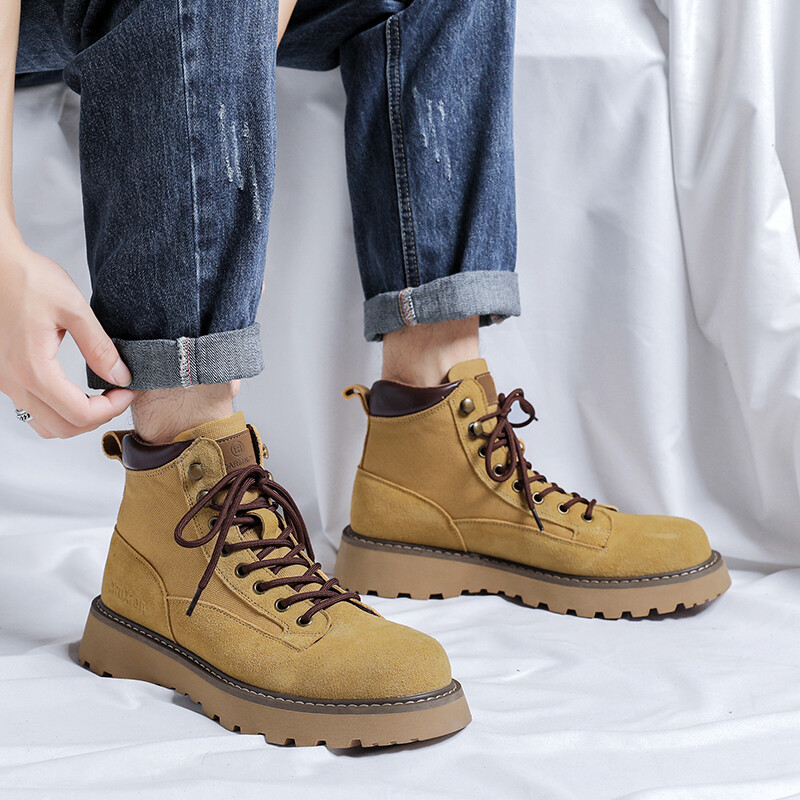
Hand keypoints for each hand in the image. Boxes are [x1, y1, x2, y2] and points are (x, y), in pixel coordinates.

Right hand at [0, 233, 134, 437]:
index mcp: (34, 369)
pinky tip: (76, 392)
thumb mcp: (74, 309)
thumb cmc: (28, 279)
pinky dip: (58, 411)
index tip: (128, 391)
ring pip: (46, 425)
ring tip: (100, 397)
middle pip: (64, 428)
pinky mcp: (4, 377)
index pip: (80, 414)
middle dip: (99, 418)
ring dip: (77, 420)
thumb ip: (99, 347)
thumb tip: (121, 376)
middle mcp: (14, 383)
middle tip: (119, 395)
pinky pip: (32, 410)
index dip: (112, 409)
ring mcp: (6, 382)